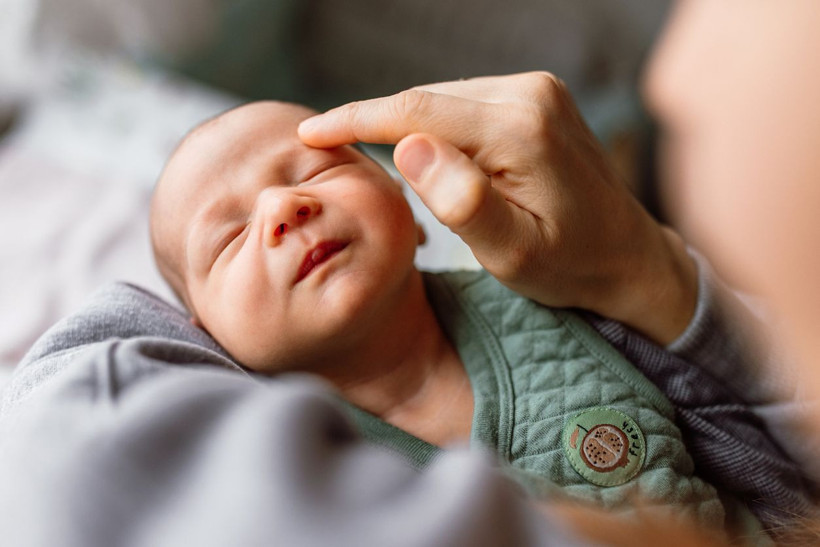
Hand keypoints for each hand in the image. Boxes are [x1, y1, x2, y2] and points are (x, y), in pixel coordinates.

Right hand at [299, 72, 696, 343]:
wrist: (627, 255)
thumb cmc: (570, 265)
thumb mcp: (514, 253)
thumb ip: (464, 202)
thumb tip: (408, 147)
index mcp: (522, 130)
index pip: (417, 112)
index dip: (356, 119)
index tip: (311, 132)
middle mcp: (531, 93)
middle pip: (427, 100)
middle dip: (375, 122)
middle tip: (328, 148)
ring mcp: (538, 89)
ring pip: (443, 100)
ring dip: (406, 127)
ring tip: (373, 158)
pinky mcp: (537, 97)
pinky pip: (466, 103)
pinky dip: (436, 125)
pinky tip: (424, 153)